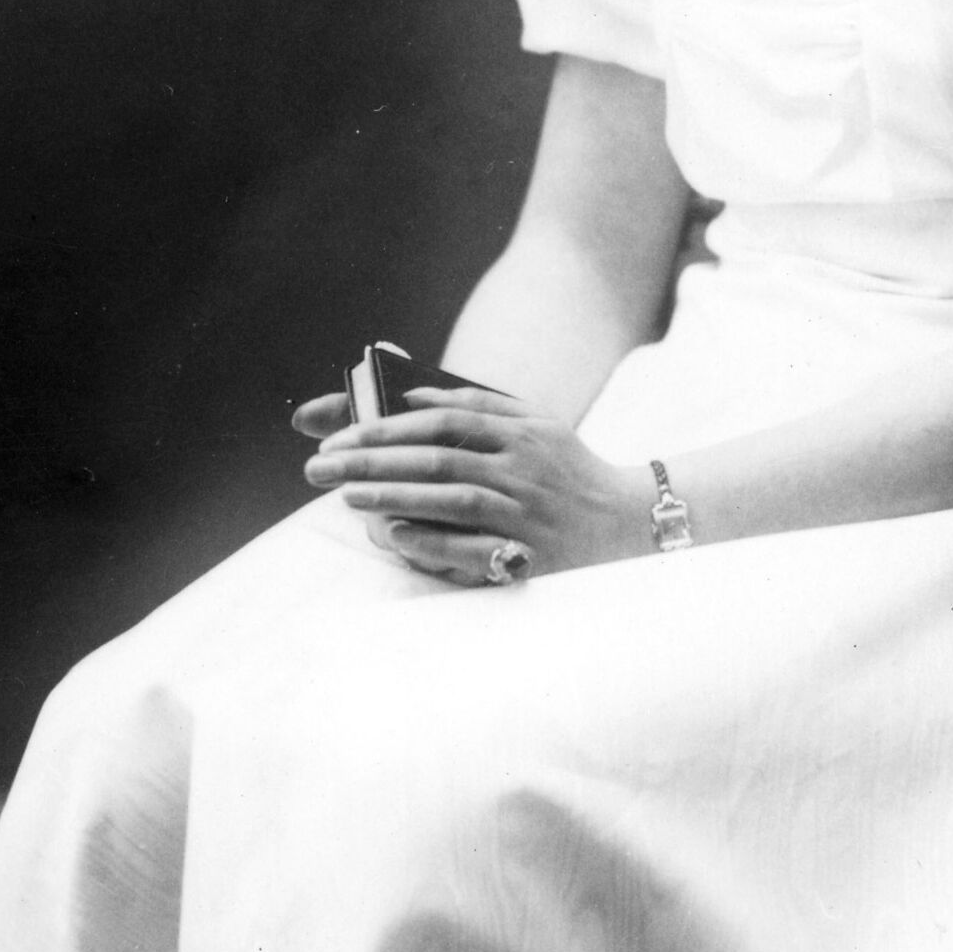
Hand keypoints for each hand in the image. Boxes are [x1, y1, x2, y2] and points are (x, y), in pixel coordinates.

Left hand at [298, 385, 656, 581]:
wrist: (631, 524)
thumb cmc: (568, 472)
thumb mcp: (536, 424)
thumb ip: (479, 405)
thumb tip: (411, 394)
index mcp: (523, 431)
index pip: (445, 420)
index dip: (390, 424)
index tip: (342, 433)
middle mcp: (525, 468)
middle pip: (438, 457)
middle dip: (374, 459)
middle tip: (321, 465)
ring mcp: (527, 514)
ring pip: (451, 499)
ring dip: (394, 495)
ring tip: (345, 494)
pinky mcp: (530, 556)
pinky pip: (473, 549)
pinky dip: (432, 541)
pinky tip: (393, 534)